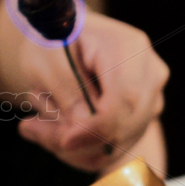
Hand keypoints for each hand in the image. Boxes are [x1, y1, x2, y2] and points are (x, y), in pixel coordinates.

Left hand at [15, 10, 168, 171]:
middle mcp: (149, 75)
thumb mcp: (47, 60)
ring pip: (119, 145)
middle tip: (33, 130)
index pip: (126, 99)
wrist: (60, 36)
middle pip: (126, 127)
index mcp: (129, 48)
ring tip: (36, 125)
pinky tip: (53, 130)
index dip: (98, 128)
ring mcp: (150, 98)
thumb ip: (67, 94)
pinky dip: (80, 149)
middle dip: (79, 141)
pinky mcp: (141, 119)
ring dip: (74, 146)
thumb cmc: (51, 40)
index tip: (64, 140)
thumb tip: (81, 131)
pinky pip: (113, 149)